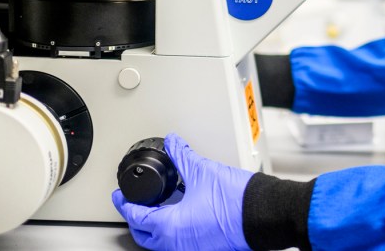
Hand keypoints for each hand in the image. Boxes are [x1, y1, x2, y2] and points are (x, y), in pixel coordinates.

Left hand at [112, 133, 252, 250]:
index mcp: (171, 227)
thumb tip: (174, 143)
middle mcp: (178, 244)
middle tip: (133, 205)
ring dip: (155, 227)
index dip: (124, 203)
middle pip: (145, 236)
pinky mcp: (206, 250)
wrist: (264, 213)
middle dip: (136, 220)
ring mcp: (192, 250)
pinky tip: (181, 217)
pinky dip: (173, 232)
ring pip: (162, 243)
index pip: (136, 217)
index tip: (120, 196)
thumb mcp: (203, 171)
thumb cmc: (238, 200)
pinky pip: (179, 244)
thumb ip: (183, 156)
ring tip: (156, 210)